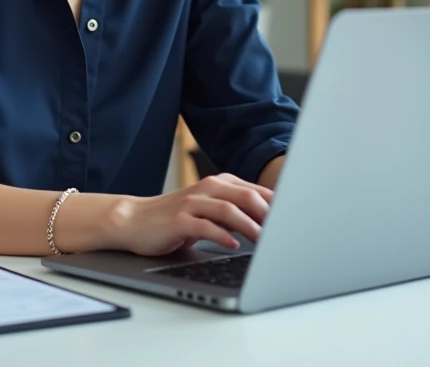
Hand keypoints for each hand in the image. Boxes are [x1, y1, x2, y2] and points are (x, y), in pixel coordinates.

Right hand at [108, 174, 272, 256]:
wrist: (135, 221)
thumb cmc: (177, 218)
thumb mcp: (209, 211)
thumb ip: (235, 212)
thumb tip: (270, 223)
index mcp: (219, 184)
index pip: (256, 191)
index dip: (277, 205)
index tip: (294, 221)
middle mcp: (207, 188)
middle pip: (246, 196)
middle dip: (268, 214)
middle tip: (284, 232)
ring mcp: (192, 202)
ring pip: (228, 209)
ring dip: (249, 225)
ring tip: (263, 241)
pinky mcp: (179, 220)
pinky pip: (205, 226)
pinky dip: (222, 235)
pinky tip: (233, 245)